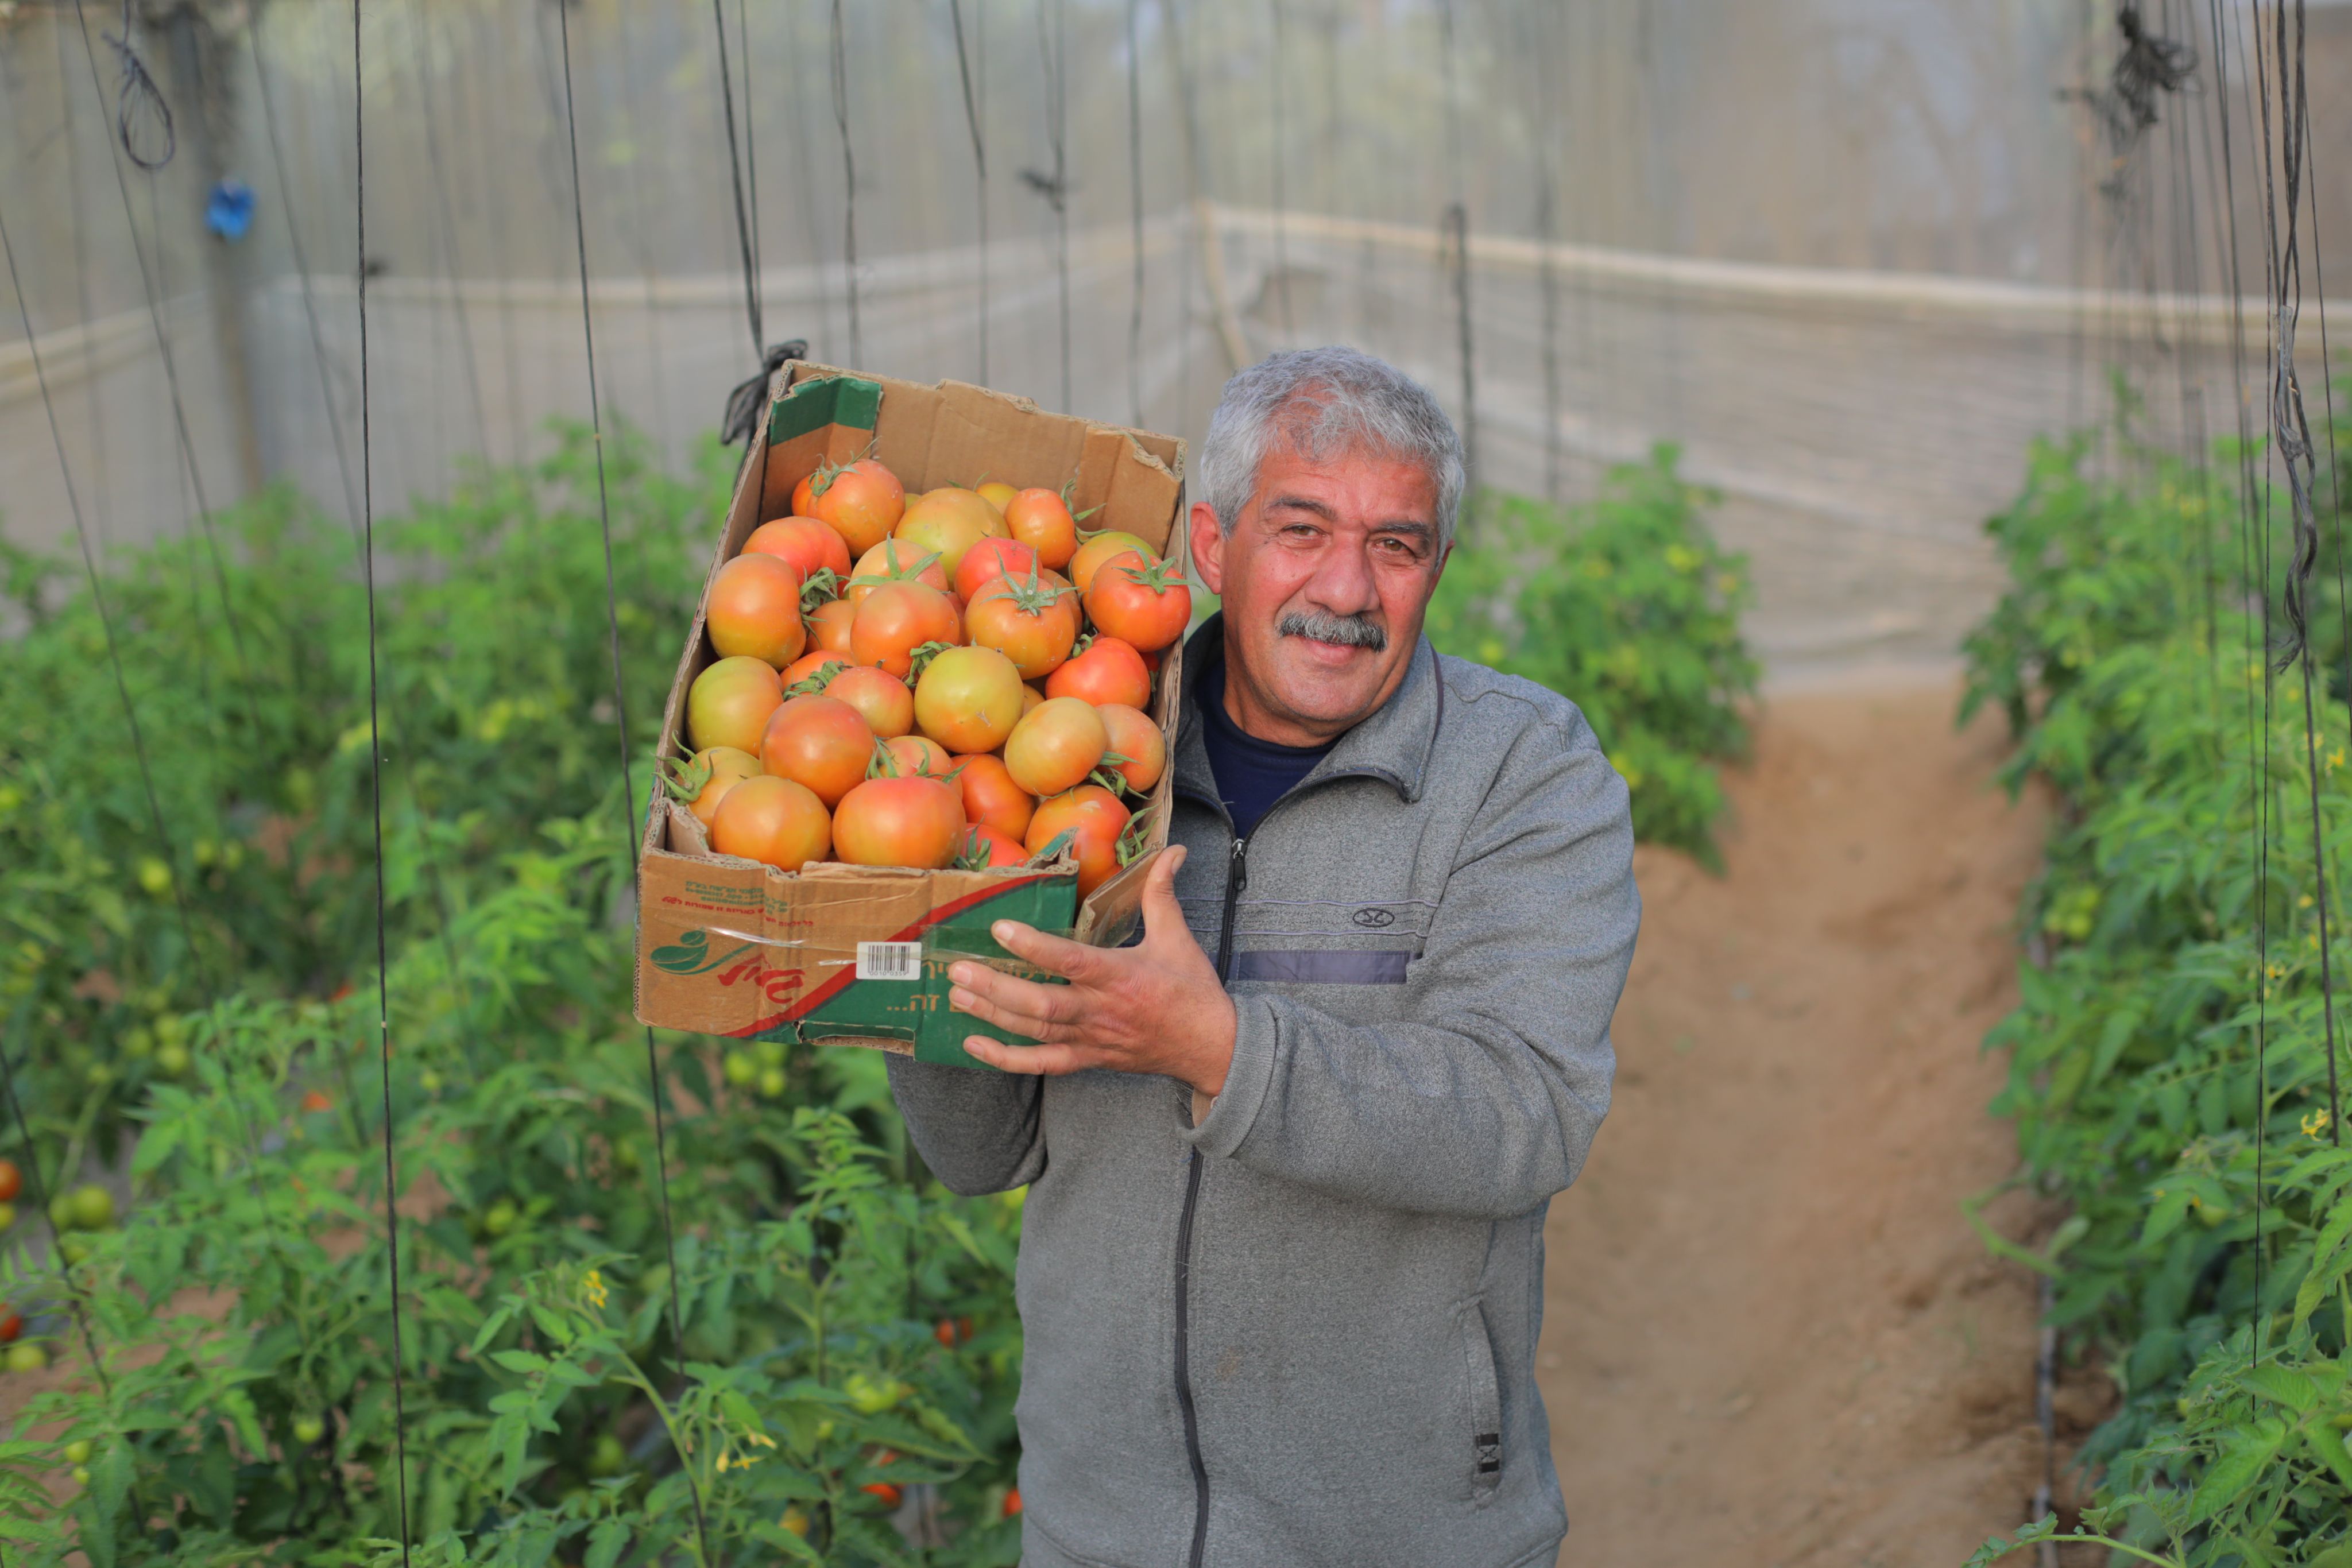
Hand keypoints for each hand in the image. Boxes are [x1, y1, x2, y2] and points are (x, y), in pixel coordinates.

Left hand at [948, 845, 1236, 1094]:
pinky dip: (1005, 1059)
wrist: (1210, 1048)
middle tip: (957, 969)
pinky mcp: (1086, 1058)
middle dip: (995, 989)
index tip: (1001, 928)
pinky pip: (1040, 1065)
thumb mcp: (1177, 938)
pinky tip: (973, 1044)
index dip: (1034, 947)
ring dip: (992, 1015)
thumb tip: (1174, 851)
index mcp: (1120, 977)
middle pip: (1040, 1005)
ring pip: (1033, 1032)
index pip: (1071, 962)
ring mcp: (1090, 1039)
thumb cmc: (1191, 991)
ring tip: (956, 993)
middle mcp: (1099, 1011)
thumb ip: (1162, 893)